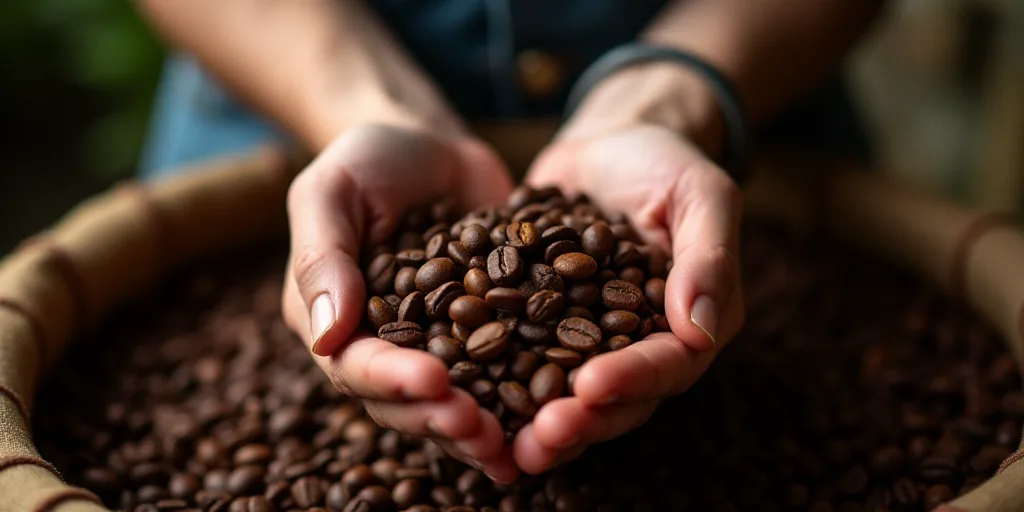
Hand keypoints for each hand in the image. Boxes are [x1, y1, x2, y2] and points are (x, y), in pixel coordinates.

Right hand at [281, 123, 518, 481]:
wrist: (430, 145)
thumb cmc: (368, 159)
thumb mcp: (332, 191)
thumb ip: (323, 257)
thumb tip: (326, 335)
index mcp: (335, 321)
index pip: (355, 365)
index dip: (392, 380)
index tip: (433, 382)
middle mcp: (383, 346)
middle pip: (405, 401)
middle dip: (441, 418)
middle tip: (479, 429)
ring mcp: (436, 344)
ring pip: (453, 401)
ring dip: (480, 426)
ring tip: (512, 446)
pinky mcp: (485, 333)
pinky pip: (501, 373)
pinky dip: (520, 399)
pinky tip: (552, 418)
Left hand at [514, 122, 745, 473]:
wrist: (607, 144)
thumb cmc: (664, 161)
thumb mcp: (700, 193)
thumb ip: (708, 256)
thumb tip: (702, 329)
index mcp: (690, 325)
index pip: (669, 364)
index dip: (633, 379)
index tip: (592, 387)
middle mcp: (639, 345)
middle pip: (615, 398)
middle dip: (579, 421)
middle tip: (538, 440)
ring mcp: (588, 341)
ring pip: (566, 395)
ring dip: (535, 421)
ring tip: (502, 443)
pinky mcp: (541, 328)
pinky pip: (520, 361)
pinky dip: (496, 383)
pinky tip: (462, 397)